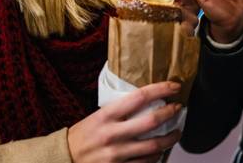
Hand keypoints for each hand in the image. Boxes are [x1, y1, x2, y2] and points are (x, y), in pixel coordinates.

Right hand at [68, 81, 182, 162]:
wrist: (65, 159)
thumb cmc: (83, 135)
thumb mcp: (98, 116)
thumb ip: (119, 110)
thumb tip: (147, 99)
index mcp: (106, 116)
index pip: (139, 97)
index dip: (161, 89)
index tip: (174, 86)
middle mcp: (112, 134)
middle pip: (151, 121)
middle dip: (170, 113)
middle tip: (177, 108)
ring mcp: (116, 154)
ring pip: (154, 146)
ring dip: (170, 138)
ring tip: (176, 132)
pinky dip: (157, 156)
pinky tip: (160, 151)